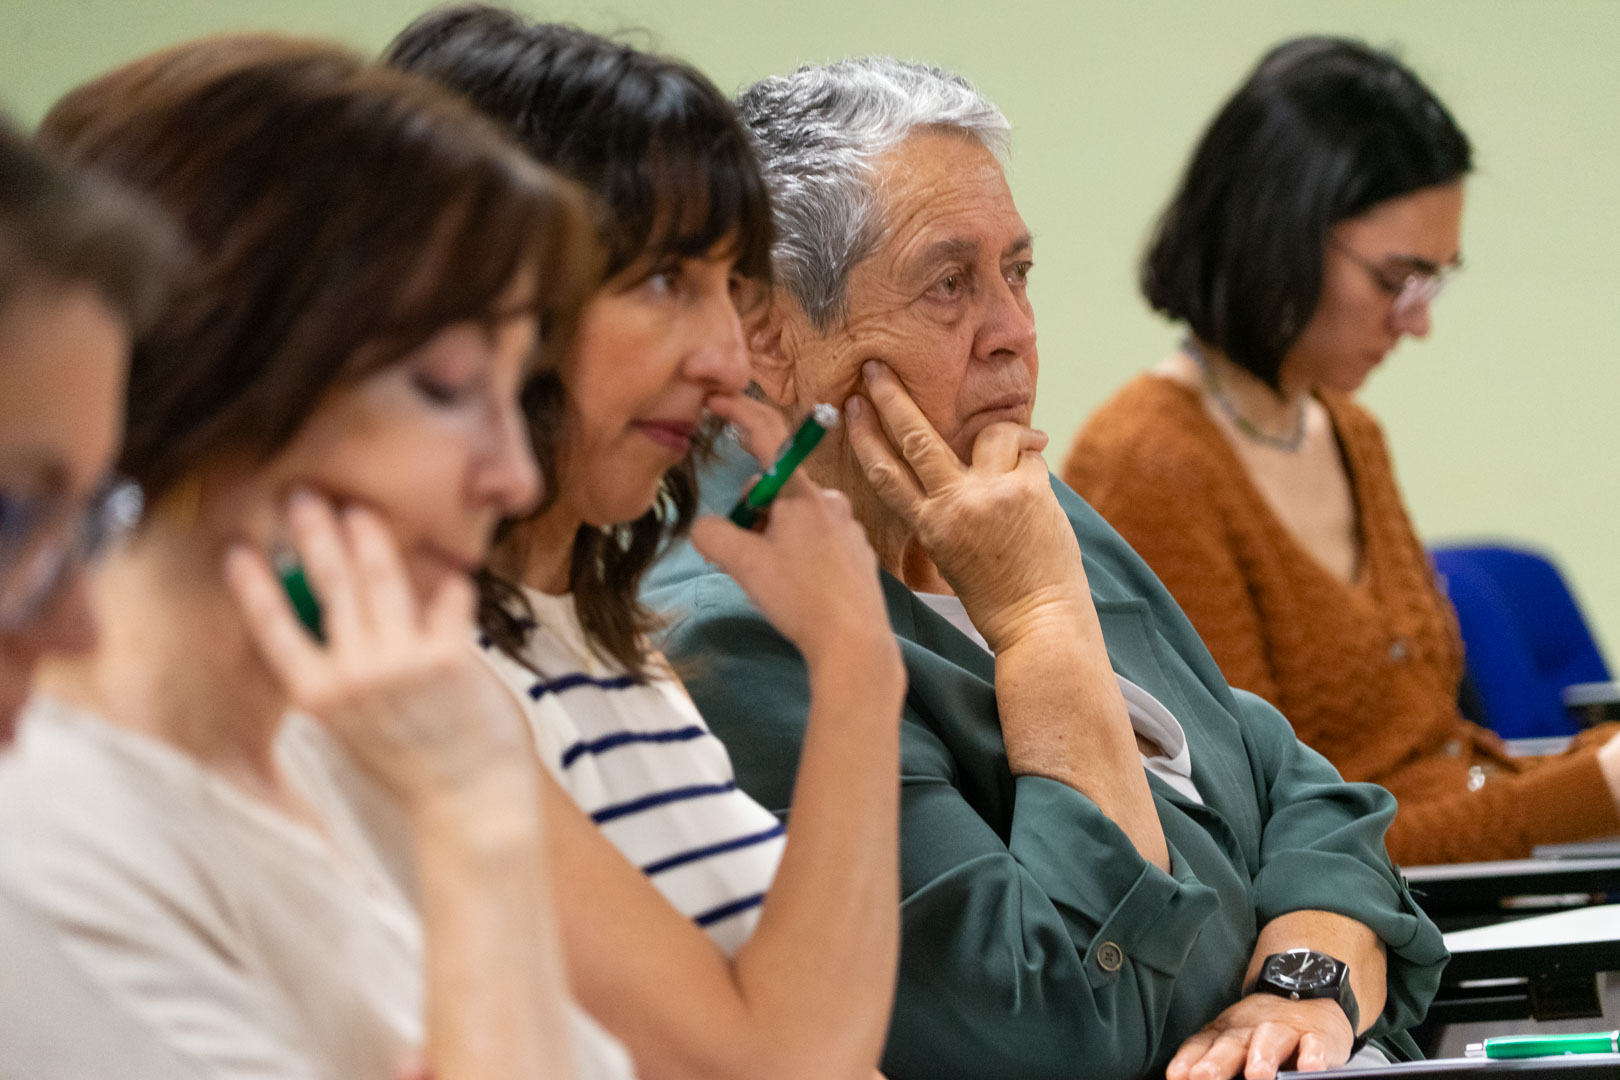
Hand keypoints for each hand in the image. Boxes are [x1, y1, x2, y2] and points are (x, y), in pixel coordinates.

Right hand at [223, 489, 536, 824]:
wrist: (468, 802)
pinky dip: (450, 583)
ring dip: (369, 538)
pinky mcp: (449, 660)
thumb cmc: (413, 756)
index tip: (237, 550)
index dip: (254, 588)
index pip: (274, 630)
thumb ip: (345, 670)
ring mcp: (400, 666)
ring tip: (359, 512)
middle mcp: (353, 678)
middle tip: (302, 496)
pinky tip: (452, 566)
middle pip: (328, 588)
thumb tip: (340, 607)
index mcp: (320, 696)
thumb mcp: (357, 721)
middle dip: (314, 535)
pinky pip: (447, 600)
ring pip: (382, 582)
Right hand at [691, 397, 897, 676]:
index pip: (768, 434)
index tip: (717, 400)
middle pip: (777, 485)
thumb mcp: (744, 565)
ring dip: (775, 532)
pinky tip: (799, 586)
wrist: (855, 642)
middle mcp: (830, 501)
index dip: (739, 411)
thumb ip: (713, 536)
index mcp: (802, 493)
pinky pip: (818, 537)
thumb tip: (703, 526)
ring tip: (772, 575)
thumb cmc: (801, 598)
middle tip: (743, 549)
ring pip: (796, 514)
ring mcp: (848, 527)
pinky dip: (798, 550)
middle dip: (753, 508)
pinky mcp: (858, 554)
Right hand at [845, 360, 1081, 651]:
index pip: (886, 474)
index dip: (866, 436)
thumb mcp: (951, 557)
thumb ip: (945, 512)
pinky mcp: (1031, 488)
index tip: (853, 406)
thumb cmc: (996, 597)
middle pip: (915, 438)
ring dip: (1003, 437)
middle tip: (878, 367)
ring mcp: (994, 493)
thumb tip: (953, 468)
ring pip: (990, 433)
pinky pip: (1030, 452)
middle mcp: (955, 505)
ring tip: (1015, 453)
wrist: (1041, 621)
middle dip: (893, 397)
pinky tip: (1038, 488)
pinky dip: (1034, 460)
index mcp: (929, 527)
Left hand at [1166, 993, 1355, 1079]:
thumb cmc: (1260, 1031)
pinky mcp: (1316, 1036)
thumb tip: (1183, 1078)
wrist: (1305, 993)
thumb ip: (1210, 1058)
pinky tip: (1309, 1067)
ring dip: (1262, 1056)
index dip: (1188, 1060)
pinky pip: (1314, 1044)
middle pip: (1232, 1044)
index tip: (1177, 1076)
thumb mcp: (1231, 1041)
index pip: (1202, 1046)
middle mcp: (1250, 1030)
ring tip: (1257, 1075)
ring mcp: (1284, 1030)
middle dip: (1216, 1063)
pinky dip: (1312, 1055)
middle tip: (1202, 1078)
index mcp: (1225, 1034)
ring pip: (1271, 1039)